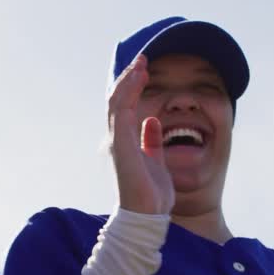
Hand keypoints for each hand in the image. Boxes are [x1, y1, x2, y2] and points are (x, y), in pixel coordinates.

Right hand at [107, 54, 174, 214]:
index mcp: (125, 141)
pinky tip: (139, 78)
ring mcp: (117, 141)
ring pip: (117, 101)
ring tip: (141, 64)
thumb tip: (153, 121)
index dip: (133, 86)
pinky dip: (129, 91)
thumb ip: (152, 141)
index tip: (145, 69)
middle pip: (118, 99)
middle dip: (129, 78)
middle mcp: (118, 138)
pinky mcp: (121, 144)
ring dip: (128, 80)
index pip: (125, 107)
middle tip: (142, 59)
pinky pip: (121, 111)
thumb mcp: (157, 161)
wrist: (147, 215)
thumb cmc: (151, 194)